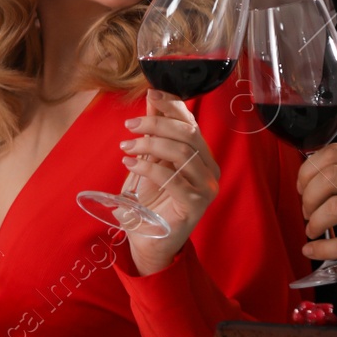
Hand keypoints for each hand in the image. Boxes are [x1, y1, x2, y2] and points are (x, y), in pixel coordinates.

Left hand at [121, 90, 221, 275]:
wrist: (149, 242)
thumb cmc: (150, 201)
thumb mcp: (151, 162)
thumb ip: (155, 134)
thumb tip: (152, 98)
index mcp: (202, 156)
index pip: (191, 123)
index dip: (173, 105)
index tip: (151, 94)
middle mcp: (210, 169)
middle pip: (187, 134)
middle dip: (156, 123)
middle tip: (129, 126)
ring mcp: (206, 188)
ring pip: (180, 152)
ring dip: (149, 144)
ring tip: (126, 146)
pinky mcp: (195, 204)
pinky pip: (172, 178)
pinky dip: (148, 167)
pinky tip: (130, 163)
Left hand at [297, 143, 336, 288]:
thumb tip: (315, 173)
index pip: (335, 152)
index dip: (309, 168)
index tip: (303, 184)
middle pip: (330, 177)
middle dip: (308, 195)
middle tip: (307, 208)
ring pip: (334, 207)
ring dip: (313, 220)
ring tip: (312, 228)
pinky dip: (321, 248)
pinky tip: (313, 249)